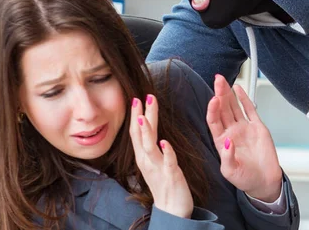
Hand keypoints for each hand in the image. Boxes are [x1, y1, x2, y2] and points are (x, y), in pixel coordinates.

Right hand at [129, 95, 193, 218]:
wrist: (172, 210)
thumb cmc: (164, 183)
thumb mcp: (155, 162)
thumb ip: (151, 146)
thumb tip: (148, 129)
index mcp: (144, 156)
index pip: (137, 133)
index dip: (136, 115)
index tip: (137, 97)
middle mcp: (147, 161)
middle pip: (141, 135)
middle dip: (141, 116)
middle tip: (142, 97)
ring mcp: (158, 168)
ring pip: (149, 147)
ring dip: (146, 131)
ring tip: (143, 117)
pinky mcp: (170, 175)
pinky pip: (168, 162)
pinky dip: (166, 151)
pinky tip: (165, 142)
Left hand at [206, 75, 282, 201]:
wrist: (264, 181)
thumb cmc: (246, 179)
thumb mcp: (231, 172)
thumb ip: (227, 158)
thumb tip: (226, 142)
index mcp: (221, 141)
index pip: (214, 121)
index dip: (213, 110)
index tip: (213, 99)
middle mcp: (231, 132)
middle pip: (222, 109)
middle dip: (219, 94)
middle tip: (217, 80)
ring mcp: (243, 128)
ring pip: (233, 106)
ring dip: (228, 93)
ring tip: (223, 80)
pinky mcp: (257, 127)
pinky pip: (249, 109)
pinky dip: (243, 98)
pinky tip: (237, 88)